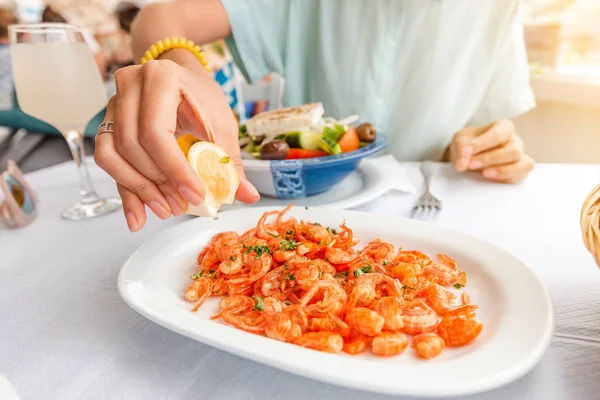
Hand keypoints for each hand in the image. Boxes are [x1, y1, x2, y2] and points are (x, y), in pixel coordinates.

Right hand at [94, 59, 258, 231]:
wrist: (182, 79)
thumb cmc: (202, 98)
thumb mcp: (222, 124)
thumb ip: (230, 161)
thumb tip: (246, 195)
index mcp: (161, 77)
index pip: (156, 132)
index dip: (174, 169)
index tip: (196, 196)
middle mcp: (130, 85)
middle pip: (131, 145)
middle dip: (157, 183)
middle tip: (181, 206)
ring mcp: (113, 104)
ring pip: (111, 155)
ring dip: (138, 189)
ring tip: (165, 210)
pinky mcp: (107, 123)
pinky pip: (107, 160)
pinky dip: (124, 191)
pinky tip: (137, 216)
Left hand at [448, 120, 533, 182]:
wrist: (468, 157)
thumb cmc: (468, 145)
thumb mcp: (460, 141)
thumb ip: (461, 149)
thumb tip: (461, 164)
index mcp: (503, 127)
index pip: (498, 134)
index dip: (481, 145)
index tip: (464, 152)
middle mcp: (515, 140)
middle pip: (513, 150)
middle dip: (490, 159)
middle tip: (471, 165)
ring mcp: (520, 156)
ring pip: (522, 164)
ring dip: (502, 171)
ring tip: (484, 174)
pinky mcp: (519, 171)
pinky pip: (521, 176)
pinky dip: (507, 179)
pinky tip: (491, 178)